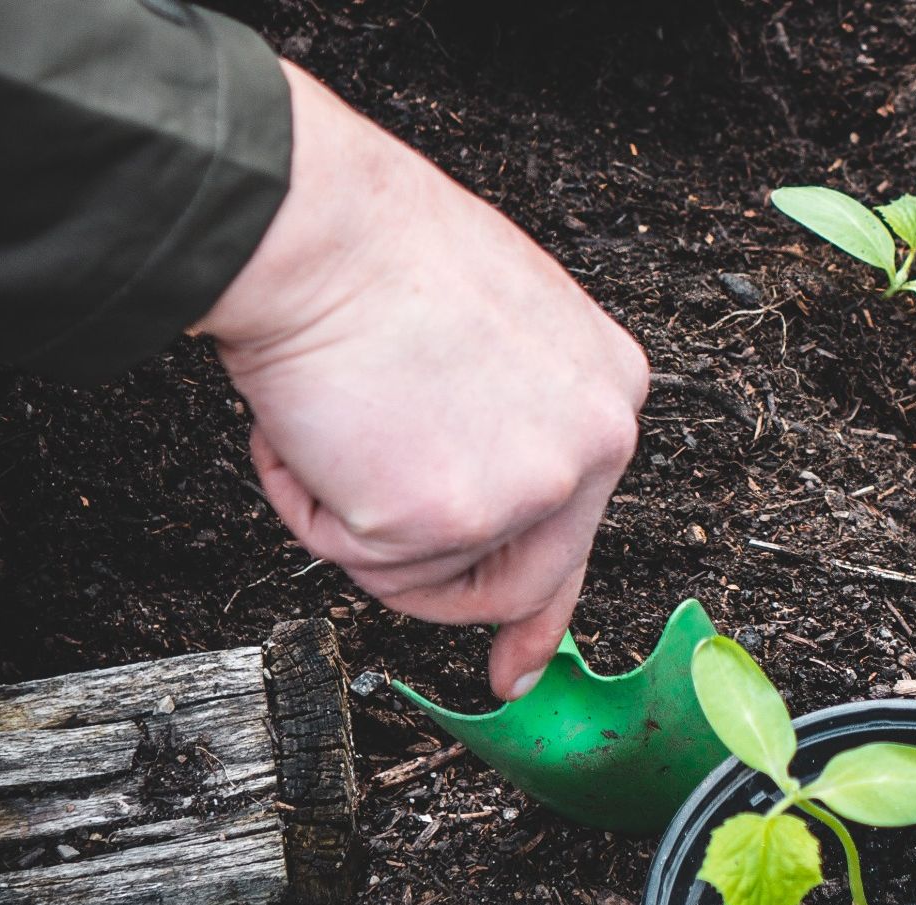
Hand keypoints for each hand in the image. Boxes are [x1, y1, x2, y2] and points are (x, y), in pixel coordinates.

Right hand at [200, 63, 647, 699]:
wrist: (310, 227)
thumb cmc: (375, 252)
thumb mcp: (494, 332)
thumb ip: (513, 422)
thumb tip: (493, 506)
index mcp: (608, 394)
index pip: (584, 531)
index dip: (543, 613)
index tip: (521, 665)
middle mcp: (589, 448)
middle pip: (519, 583)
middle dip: (436, 584)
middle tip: (378, 546)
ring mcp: (524, 490)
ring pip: (422, 577)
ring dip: (352, 520)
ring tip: (332, 426)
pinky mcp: (442, 517)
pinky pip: (355, 557)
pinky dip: (306, 505)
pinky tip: (308, 430)